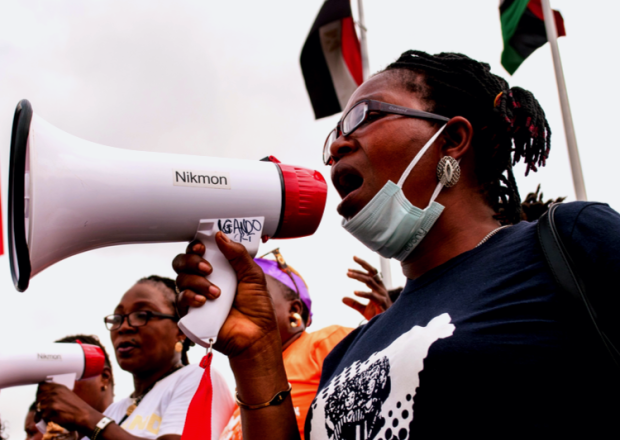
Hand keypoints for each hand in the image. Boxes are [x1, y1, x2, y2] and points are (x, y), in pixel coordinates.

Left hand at [36, 383, 99, 434]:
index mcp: (58, 387)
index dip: (40, 391)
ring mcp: (52, 401)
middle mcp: (54, 392)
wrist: (82, 415)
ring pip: (38, 406)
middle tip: (46, 407)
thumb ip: (55, 392)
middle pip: (38, 396)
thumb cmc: (75, 406)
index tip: (41, 396)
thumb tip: (42, 394)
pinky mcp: (50, 411)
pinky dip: (46, 418)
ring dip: (43, 411)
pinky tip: (54, 417)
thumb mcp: (67, 393)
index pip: (41, 386)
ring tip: (51, 413)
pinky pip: (42, 415)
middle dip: (40, 403)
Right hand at [172, 232, 279, 358]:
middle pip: (182, 262)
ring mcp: (195, 296)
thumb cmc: (257, 306)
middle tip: (209, 268)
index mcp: (218, 268)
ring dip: (197, 282)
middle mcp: (203, 279)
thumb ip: (238, 254)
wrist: (256, 334)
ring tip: (217, 293)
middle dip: (192, 260)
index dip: (196, 245)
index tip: (202, 246)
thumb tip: (220, 235)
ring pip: (180, 279)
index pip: (198, 251)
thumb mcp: (253, 275)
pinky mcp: (191, 314)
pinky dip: (190, 296)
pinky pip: (180, 300)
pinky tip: (203, 301)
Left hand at [343, 256, 392, 319]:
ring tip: (348, 274)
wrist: (388, 327)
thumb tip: (343, 298)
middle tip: (349, 266)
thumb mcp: (363, 310)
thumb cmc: (378, 317)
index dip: (363, 265)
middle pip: (372, 274)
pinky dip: (363, 293)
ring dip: (359, 277)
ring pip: (370, 282)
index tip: (353, 259)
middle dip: (361, 267)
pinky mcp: (382, 304)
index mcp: (378, 288)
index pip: (371, 273)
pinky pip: (372, 296)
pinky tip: (354, 292)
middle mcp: (381, 289)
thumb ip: (354, 304)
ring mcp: (382, 296)